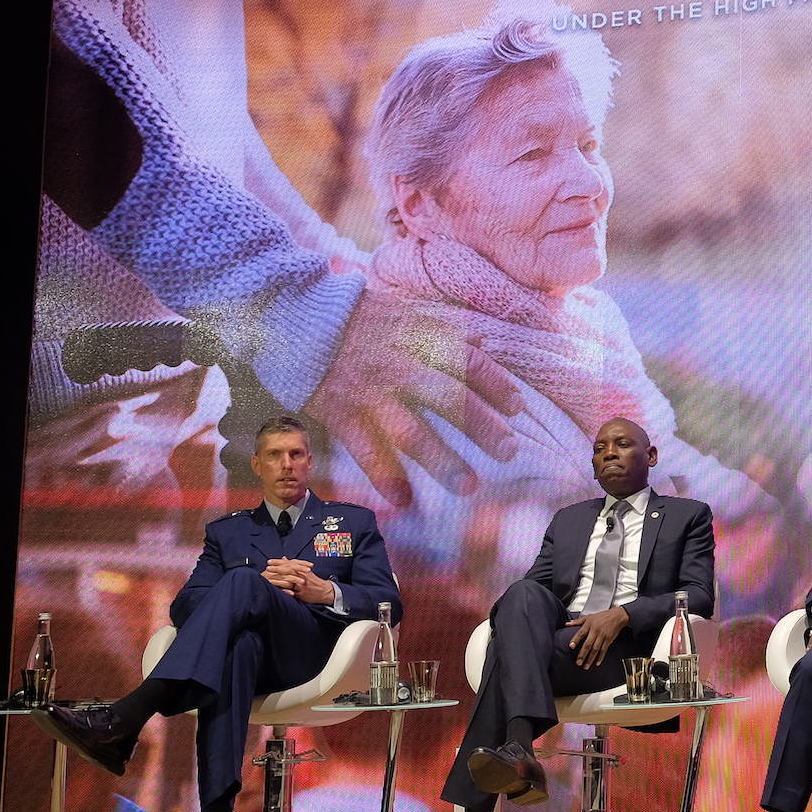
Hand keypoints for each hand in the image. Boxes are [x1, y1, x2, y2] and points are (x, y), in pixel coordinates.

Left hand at [263, 558, 333, 603]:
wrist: (325, 591)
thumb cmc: (313, 581)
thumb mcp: (305, 571)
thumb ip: (294, 565)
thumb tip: (284, 558)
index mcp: (303, 569)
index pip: (289, 563)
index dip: (278, 562)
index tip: (270, 561)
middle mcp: (302, 576)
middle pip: (288, 570)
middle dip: (276, 568)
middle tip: (267, 567)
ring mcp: (302, 585)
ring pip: (288, 580)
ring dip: (277, 578)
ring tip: (268, 577)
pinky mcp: (301, 593)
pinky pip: (291, 591)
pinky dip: (282, 589)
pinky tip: (275, 588)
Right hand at [302, 291, 526, 507]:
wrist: (292, 313)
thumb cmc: (357, 315)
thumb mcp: (404, 311)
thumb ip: (444, 329)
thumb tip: (483, 341)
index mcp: (419, 337)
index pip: (468, 362)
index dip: (497, 385)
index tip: (518, 408)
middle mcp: (399, 365)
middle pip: (448, 399)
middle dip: (481, 427)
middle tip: (508, 452)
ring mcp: (369, 392)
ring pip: (410, 431)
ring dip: (441, 460)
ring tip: (468, 486)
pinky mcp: (339, 412)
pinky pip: (364, 448)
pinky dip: (384, 476)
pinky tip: (405, 501)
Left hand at [564, 607, 630, 669]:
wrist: (617, 616)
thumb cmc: (603, 616)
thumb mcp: (589, 616)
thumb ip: (577, 621)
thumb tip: (567, 624)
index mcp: (589, 624)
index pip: (581, 633)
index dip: (575, 639)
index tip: (571, 646)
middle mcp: (596, 631)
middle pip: (588, 644)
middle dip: (583, 654)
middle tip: (578, 662)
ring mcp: (603, 636)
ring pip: (595, 649)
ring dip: (590, 658)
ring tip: (586, 666)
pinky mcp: (608, 640)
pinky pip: (604, 650)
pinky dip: (600, 657)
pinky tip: (597, 663)